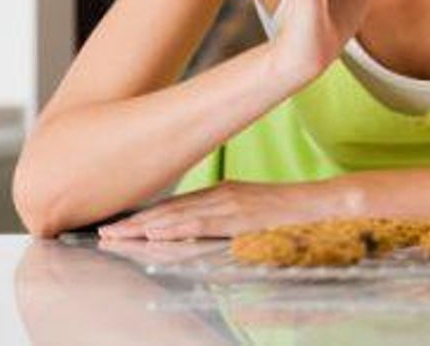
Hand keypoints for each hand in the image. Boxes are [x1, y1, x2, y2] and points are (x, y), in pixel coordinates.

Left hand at [96, 181, 333, 240]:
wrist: (329, 204)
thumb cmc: (296, 214)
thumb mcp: (256, 214)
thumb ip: (229, 222)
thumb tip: (204, 236)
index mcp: (224, 193)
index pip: (175, 205)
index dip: (144, 216)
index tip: (116, 224)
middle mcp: (223, 194)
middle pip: (169, 210)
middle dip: (134, 222)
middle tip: (100, 232)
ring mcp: (233, 204)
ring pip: (179, 215)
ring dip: (144, 226)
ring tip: (115, 235)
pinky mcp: (243, 217)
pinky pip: (203, 223)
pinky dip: (176, 227)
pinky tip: (155, 232)